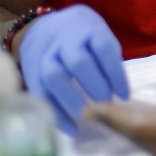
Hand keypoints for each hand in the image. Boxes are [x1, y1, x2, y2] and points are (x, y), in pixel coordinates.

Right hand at [19, 4, 129, 133]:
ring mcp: (45, 55)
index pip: (104, 48)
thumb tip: (121, 95)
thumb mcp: (99, 36)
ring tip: (88, 116)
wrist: (43, 28)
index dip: (115, 73)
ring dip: (73, 99)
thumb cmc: (82, 38)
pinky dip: (56, 113)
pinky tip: (72, 128)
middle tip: (106, 103)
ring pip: (54, 76)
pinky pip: (41, 93)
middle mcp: (65, 40)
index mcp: (88, 28)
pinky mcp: (31, 72)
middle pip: (78, 61)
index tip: (124, 95)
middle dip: (94, 85)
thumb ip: (108, 60)